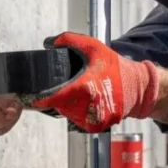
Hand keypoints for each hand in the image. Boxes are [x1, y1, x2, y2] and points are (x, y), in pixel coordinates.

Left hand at [27, 33, 159, 132]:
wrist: (138, 88)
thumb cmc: (116, 68)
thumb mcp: (94, 47)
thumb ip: (70, 40)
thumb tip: (49, 43)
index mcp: (86, 88)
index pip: (54, 98)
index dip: (39, 99)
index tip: (30, 97)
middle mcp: (89, 107)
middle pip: (59, 106)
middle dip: (56, 98)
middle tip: (62, 87)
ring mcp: (93, 120)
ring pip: (67, 114)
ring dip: (66, 106)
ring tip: (76, 94)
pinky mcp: (96, 126)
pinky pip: (77, 121)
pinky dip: (77, 113)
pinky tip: (84, 103)